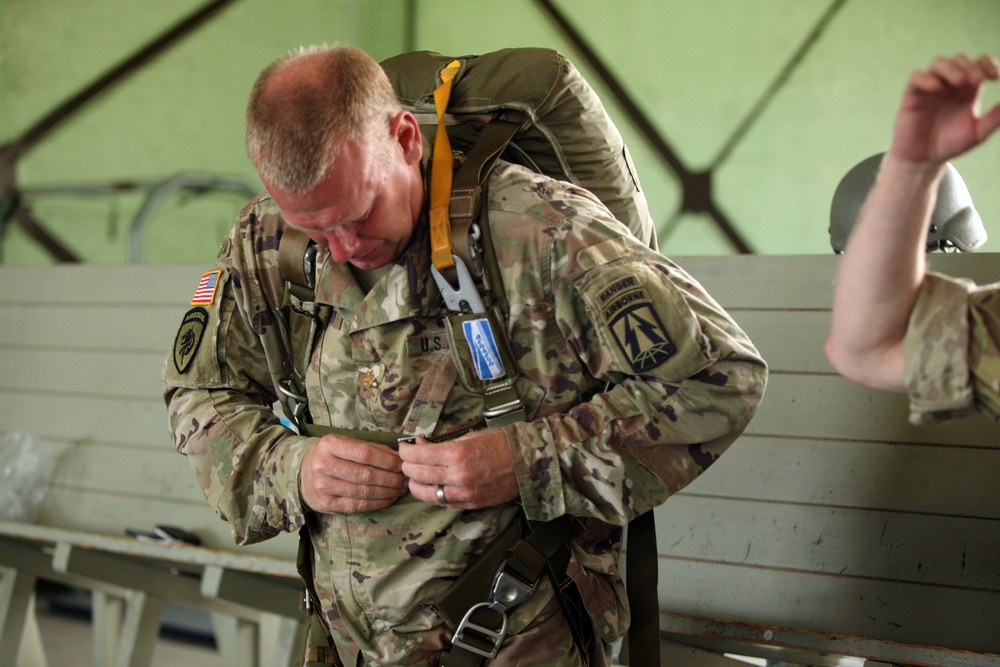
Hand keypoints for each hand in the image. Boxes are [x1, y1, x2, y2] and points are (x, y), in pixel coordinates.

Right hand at [299, 435, 406, 513]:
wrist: (301, 474)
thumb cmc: (329, 455)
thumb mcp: (344, 443)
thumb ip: (370, 448)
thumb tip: (399, 456)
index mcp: (329, 444)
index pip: (365, 453)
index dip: (387, 460)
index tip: (402, 464)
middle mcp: (324, 465)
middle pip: (366, 474)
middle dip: (391, 478)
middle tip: (406, 480)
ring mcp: (324, 486)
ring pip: (364, 492)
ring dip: (388, 492)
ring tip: (400, 489)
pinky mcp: (327, 504)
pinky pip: (358, 505)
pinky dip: (377, 503)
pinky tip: (389, 499)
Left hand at [398, 429, 519, 509]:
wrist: (526, 462)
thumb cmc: (499, 444)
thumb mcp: (468, 436)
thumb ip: (442, 443)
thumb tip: (420, 444)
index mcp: (457, 455)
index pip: (418, 455)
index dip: (405, 451)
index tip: (403, 448)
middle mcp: (458, 477)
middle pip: (417, 475)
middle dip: (407, 466)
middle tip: (407, 460)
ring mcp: (463, 494)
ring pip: (425, 493)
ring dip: (415, 484)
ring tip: (415, 476)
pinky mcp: (470, 504)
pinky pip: (442, 502)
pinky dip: (432, 494)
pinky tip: (431, 485)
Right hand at [891, 53, 999, 163]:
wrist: (924, 159)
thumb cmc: (951, 144)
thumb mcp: (978, 133)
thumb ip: (995, 118)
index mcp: (968, 89)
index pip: (979, 64)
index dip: (988, 65)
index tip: (994, 77)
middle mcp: (949, 85)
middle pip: (960, 60)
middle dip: (970, 66)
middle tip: (977, 80)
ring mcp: (930, 88)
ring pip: (939, 64)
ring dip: (951, 68)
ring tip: (960, 81)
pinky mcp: (912, 96)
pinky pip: (916, 78)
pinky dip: (926, 79)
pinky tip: (936, 88)